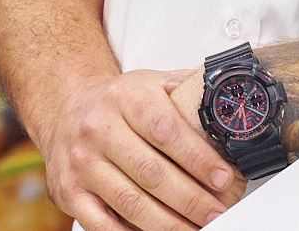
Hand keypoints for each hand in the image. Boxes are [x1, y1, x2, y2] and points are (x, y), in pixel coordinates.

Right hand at [37, 67, 243, 230]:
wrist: (68, 109)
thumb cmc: (120, 100)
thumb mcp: (152, 82)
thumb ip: (187, 91)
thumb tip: (229, 106)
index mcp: (126, 97)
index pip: (166, 130)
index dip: (197, 158)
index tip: (223, 177)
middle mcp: (100, 128)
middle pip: (151, 172)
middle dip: (190, 199)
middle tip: (217, 212)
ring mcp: (83, 163)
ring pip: (130, 202)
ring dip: (168, 223)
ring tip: (195, 229)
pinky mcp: (70, 192)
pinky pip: (102, 225)